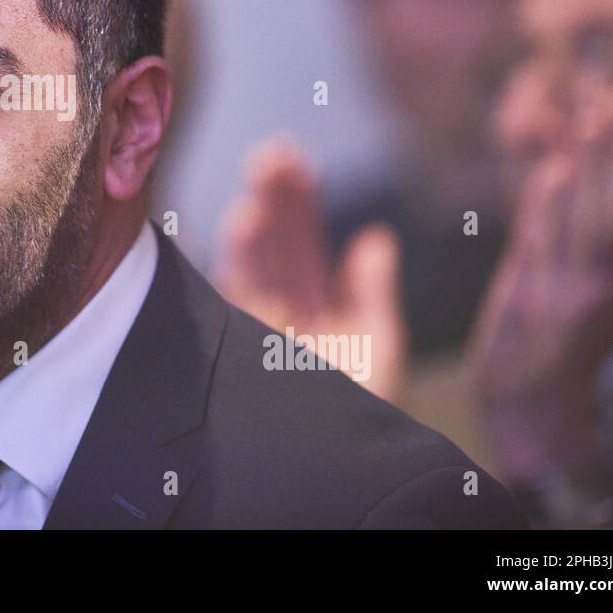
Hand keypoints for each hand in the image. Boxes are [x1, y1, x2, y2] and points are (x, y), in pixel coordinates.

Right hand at [212, 139, 406, 401]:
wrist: (341, 459)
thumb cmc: (367, 408)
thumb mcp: (379, 343)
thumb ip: (373, 289)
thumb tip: (376, 236)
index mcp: (316, 305)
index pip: (304, 242)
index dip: (301, 202)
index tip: (297, 161)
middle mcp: (281, 309)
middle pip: (274, 242)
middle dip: (272, 198)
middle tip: (270, 153)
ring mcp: (257, 324)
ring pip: (252, 260)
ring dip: (255, 220)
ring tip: (258, 184)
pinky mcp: (240, 339)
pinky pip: (233, 290)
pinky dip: (235, 256)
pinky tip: (238, 222)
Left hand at [468, 112, 612, 477]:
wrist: (532, 409)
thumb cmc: (553, 340)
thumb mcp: (579, 282)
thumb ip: (569, 229)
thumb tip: (564, 173)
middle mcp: (607, 281)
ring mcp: (573, 290)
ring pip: (588, 218)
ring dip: (592, 168)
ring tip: (595, 120)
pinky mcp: (537, 302)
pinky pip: (545, 244)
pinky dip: (549, 207)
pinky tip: (554, 171)